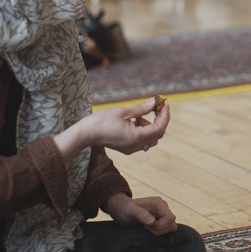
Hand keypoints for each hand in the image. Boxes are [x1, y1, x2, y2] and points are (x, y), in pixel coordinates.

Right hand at [54, 97, 169, 158]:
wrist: (85, 134)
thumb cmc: (101, 121)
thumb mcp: (123, 112)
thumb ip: (141, 109)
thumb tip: (154, 103)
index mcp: (136, 138)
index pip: (159, 128)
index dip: (165, 115)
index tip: (164, 104)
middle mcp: (136, 146)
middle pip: (158, 134)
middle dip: (160, 119)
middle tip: (156, 106)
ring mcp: (132, 149)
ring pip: (151, 137)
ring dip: (150, 124)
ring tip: (137, 115)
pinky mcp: (128, 148)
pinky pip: (143, 140)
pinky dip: (143, 129)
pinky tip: (132, 121)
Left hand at [103, 193, 176, 234]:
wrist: (122, 210)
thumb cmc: (125, 209)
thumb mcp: (131, 210)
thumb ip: (141, 214)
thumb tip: (152, 221)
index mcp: (158, 203)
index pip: (170, 217)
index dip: (160, 225)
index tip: (147, 226)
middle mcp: (163, 208)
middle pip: (171, 223)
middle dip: (159, 229)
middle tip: (145, 228)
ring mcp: (163, 214)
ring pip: (171, 227)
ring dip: (160, 232)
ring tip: (147, 228)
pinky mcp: (161, 220)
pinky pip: (167, 229)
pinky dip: (159, 232)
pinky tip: (149, 230)